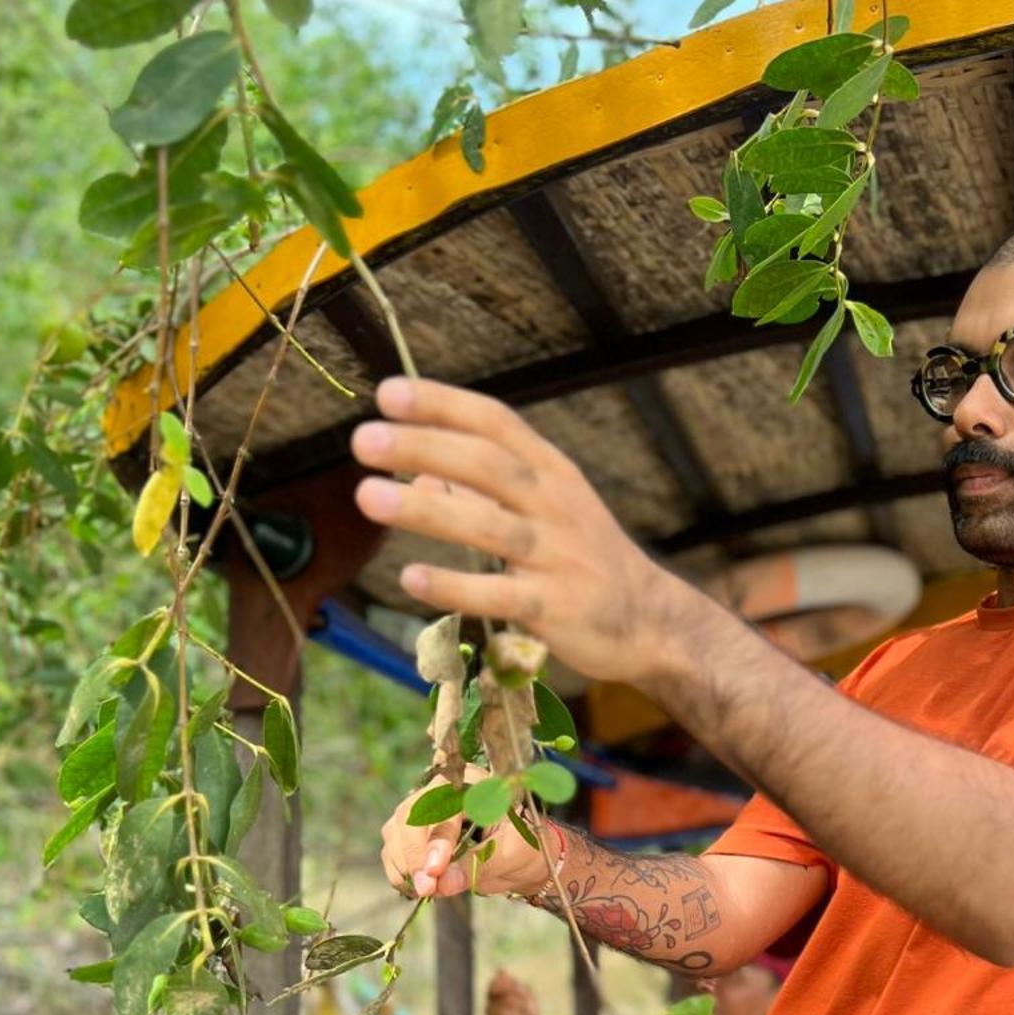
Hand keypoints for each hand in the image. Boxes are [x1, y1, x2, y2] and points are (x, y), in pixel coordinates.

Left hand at [351, 378, 713, 688]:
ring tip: (369, 496)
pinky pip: (499, 596)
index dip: (443, 404)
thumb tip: (413, 475)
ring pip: (490, 527)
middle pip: (488, 465)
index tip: (387, 393)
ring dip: (428, 511)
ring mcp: (557, 557)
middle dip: (425, 447)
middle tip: (364, 440)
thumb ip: (479, 492)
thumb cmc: (583, 558)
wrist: (649, 620)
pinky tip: (411, 578)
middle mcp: (555, 506)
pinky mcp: (556, 609)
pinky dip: (454, 586)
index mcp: (550, 472)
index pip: (496, 423)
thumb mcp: (543, 510)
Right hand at [380, 782, 552, 900]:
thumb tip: (441, 884)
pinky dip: (399, 871)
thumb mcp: (512, 854)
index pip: (443, 808)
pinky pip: (393, 849)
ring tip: (427, 890)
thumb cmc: (525, 847)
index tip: (434, 871)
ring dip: (404, 865)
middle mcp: (442, 791)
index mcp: (473, 784)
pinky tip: (417, 888)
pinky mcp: (413, 832)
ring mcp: (423, 810)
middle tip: (427, 888)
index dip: (436, 841)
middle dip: (415, 856)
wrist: (523, 856)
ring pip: (396, 832)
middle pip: (410, 816)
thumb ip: (478, 866)